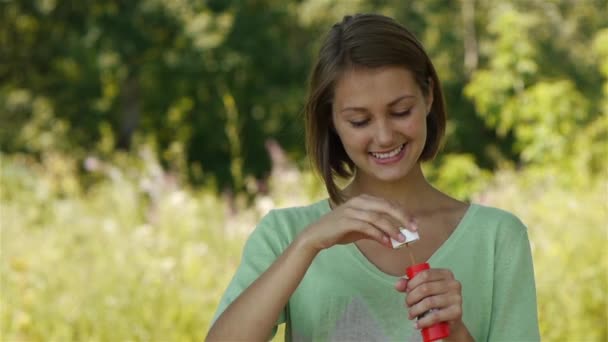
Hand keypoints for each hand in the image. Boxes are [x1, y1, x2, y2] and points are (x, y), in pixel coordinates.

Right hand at [298, 194, 417, 252]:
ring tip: (402, 239)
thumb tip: (396, 238)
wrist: (316, 235)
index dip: (403, 213)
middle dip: (402, 217)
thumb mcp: (361, 229)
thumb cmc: (339, 231)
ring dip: (392, 228)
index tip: (414, 224)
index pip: (388, 203)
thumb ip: (377, 231)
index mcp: (363, 199)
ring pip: (378, 217)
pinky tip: (387, 243)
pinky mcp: (346, 221)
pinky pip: (367, 226)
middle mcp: (358, 201)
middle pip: (386, 206)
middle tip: (413, 229)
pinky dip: (379, 235)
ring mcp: (351, 210)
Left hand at [395, 269, 465, 331]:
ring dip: (415, 310)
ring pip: (429, 302)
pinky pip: (435, 316)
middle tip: (407, 304)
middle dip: (411, 297)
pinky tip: (417, 324)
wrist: (449, 320)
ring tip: (410, 314)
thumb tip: (398, 285)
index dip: (412, 283)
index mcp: (446, 274)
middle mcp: (454, 284)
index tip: (406, 291)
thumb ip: (408, 285)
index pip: (425, 274)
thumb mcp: (421, 289)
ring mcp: (457, 298)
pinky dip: (423, 321)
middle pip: (425, 288)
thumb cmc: (434, 300)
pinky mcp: (457, 312)